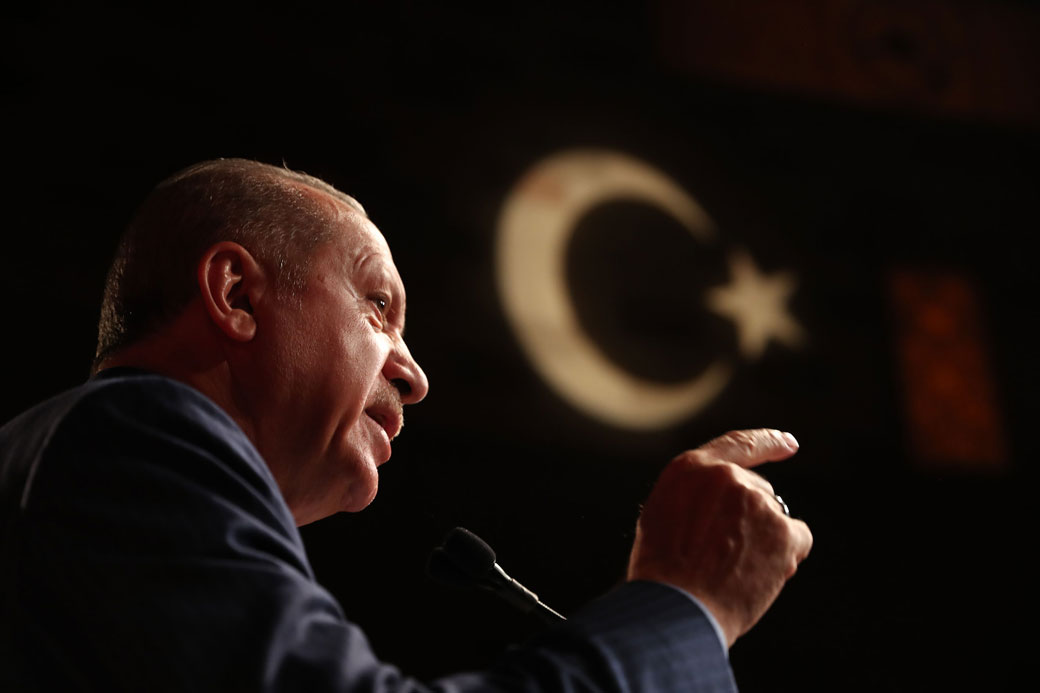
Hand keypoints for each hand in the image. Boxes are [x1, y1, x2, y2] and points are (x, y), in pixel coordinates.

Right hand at [627, 429, 812, 645]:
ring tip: (733, 571)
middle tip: (726, 555)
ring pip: (775, 518)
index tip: (788, 443)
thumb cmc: (663, 571)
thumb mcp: (664, 514)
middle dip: (752, 519)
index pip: (739, 444)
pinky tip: (759, 575)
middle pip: (759, 491)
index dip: (768, 442)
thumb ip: (697, 497)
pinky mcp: (783, 530)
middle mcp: (727, 477)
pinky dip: (786, 556)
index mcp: (691, 469)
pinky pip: (797, 539)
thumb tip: (725, 504)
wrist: (677, 607)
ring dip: (764, 540)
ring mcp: (757, 502)